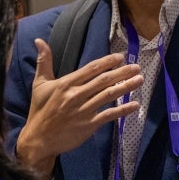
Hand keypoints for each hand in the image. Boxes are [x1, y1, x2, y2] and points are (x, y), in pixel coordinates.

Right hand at [17, 38, 142, 175]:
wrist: (39, 139)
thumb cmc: (40, 110)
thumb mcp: (39, 84)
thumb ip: (44, 61)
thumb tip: (39, 40)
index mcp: (66, 84)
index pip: (91, 69)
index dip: (107, 62)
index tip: (120, 57)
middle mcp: (76, 95)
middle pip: (103, 81)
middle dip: (122, 72)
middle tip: (137, 67)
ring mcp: (84, 111)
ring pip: (108, 96)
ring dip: (126, 87)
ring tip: (139, 80)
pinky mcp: (89, 125)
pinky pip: (109, 115)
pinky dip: (123, 110)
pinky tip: (134, 105)